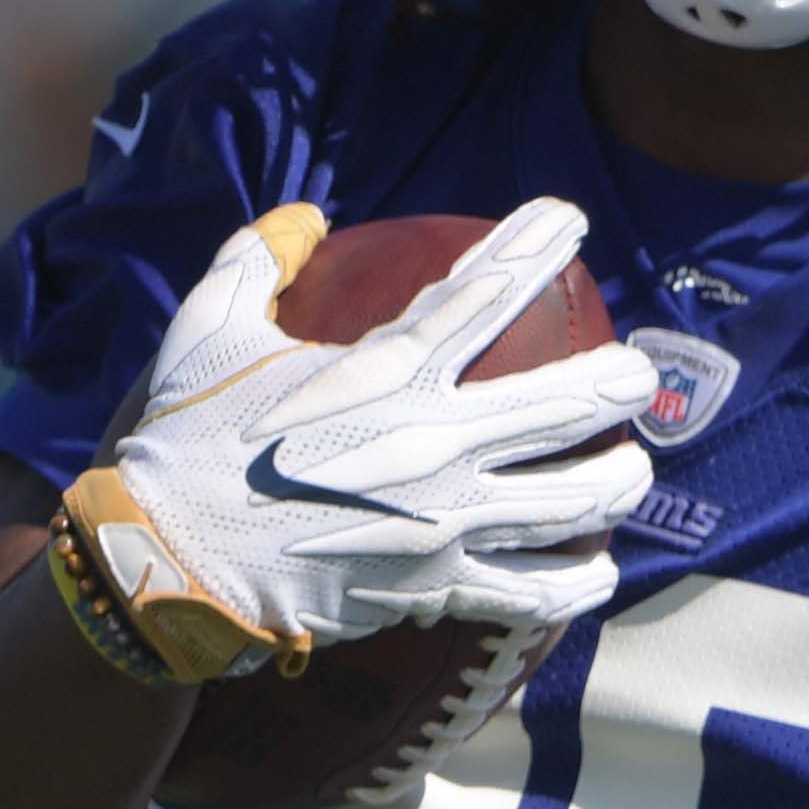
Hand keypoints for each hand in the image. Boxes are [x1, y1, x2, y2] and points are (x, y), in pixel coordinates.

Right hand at [57, 198, 655, 682]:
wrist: (169, 559)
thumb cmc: (185, 442)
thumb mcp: (208, 333)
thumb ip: (256, 262)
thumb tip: (299, 218)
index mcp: (384, 372)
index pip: (482, 291)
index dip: (535, 245)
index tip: (571, 219)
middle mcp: (432, 443)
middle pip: (562, 404)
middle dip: (615, 384)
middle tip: (639, 375)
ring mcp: (442, 520)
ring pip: (571, 502)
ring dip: (616, 483)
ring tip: (635, 472)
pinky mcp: (434, 587)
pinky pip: (530, 591)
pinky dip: (573, 583)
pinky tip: (597, 570)